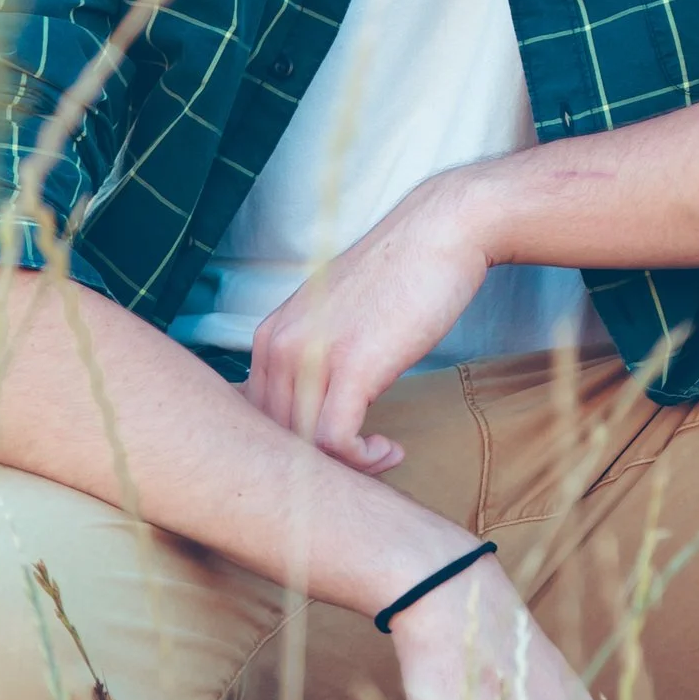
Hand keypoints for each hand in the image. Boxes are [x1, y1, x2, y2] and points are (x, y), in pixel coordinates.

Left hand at [244, 168, 501, 470]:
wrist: (439, 233)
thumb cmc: (398, 276)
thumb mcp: (336, 318)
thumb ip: (313, 358)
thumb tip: (313, 412)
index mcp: (270, 336)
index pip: (258, 417)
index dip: (295, 447)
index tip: (338, 450)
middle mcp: (278, 346)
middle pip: (277, 436)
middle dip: (318, 463)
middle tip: (362, 461)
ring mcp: (311, 356)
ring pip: (302, 444)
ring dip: (345, 466)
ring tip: (381, 455)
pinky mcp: (350, 367)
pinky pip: (336, 441)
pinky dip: (362, 460)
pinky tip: (390, 449)